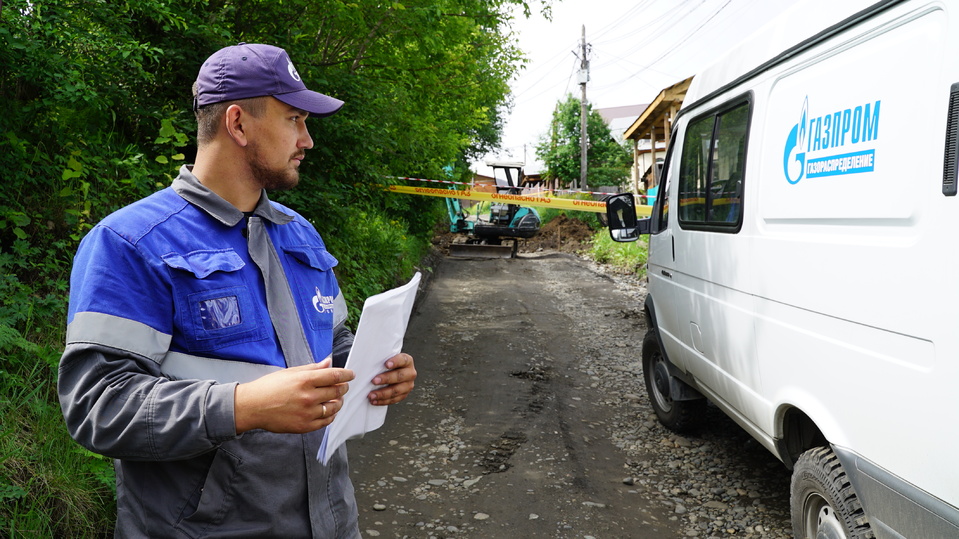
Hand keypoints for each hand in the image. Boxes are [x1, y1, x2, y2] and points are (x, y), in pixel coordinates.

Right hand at [234, 358, 353, 433]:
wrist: (252, 407)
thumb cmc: (269, 387)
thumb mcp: (290, 372)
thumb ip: (312, 368)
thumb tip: (328, 362)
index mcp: (304, 380)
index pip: (334, 376)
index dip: (346, 375)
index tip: (351, 374)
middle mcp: (308, 397)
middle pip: (337, 391)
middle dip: (343, 388)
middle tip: (343, 386)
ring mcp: (307, 413)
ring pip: (334, 407)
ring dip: (339, 401)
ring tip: (336, 398)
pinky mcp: (304, 426)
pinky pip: (326, 422)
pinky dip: (331, 415)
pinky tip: (328, 410)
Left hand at [368, 353, 416, 405]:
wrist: (393, 372)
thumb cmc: (386, 364)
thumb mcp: (386, 358)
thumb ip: (379, 359)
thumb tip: (363, 362)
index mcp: (407, 361)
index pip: (403, 360)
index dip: (395, 362)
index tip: (386, 364)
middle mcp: (410, 373)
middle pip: (400, 376)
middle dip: (386, 379)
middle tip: (374, 380)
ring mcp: (408, 385)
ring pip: (397, 390)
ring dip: (383, 393)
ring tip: (371, 395)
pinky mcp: (404, 394)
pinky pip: (394, 400)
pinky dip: (383, 401)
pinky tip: (375, 400)